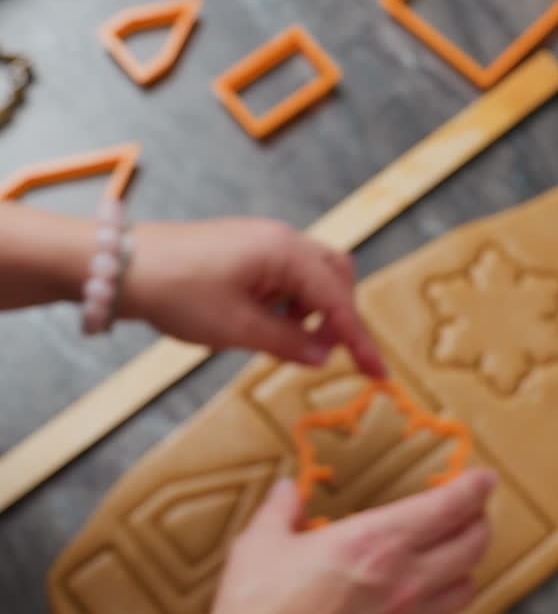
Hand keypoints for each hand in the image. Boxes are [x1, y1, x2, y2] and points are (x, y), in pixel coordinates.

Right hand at [105, 468, 494, 613]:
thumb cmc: (257, 611)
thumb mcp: (260, 544)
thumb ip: (281, 510)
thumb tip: (289, 489)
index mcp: (375, 540)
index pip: (449, 506)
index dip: (474, 488)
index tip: (483, 478)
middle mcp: (405, 578)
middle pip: (473, 542)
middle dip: (479, 519)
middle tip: (470, 510)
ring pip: (468, 582)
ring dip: (467, 561)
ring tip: (453, 550)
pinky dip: (447, 598)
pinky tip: (428, 593)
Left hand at [123, 216, 384, 376]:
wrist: (122, 266)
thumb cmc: (177, 291)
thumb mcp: (236, 329)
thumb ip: (287, 342)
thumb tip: (321, 354)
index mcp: (285, 254)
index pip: (338, 301)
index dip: (359, 341)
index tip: (379, 373)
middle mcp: (281, 239)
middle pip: (336, 277)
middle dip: (337, 317)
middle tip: (318, 352)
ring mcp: (263, 241)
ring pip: (312, 276)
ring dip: (310, 310)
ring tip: (280, 338)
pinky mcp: (246, 249)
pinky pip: (285, 275)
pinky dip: (288, 302)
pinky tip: (263, 322)